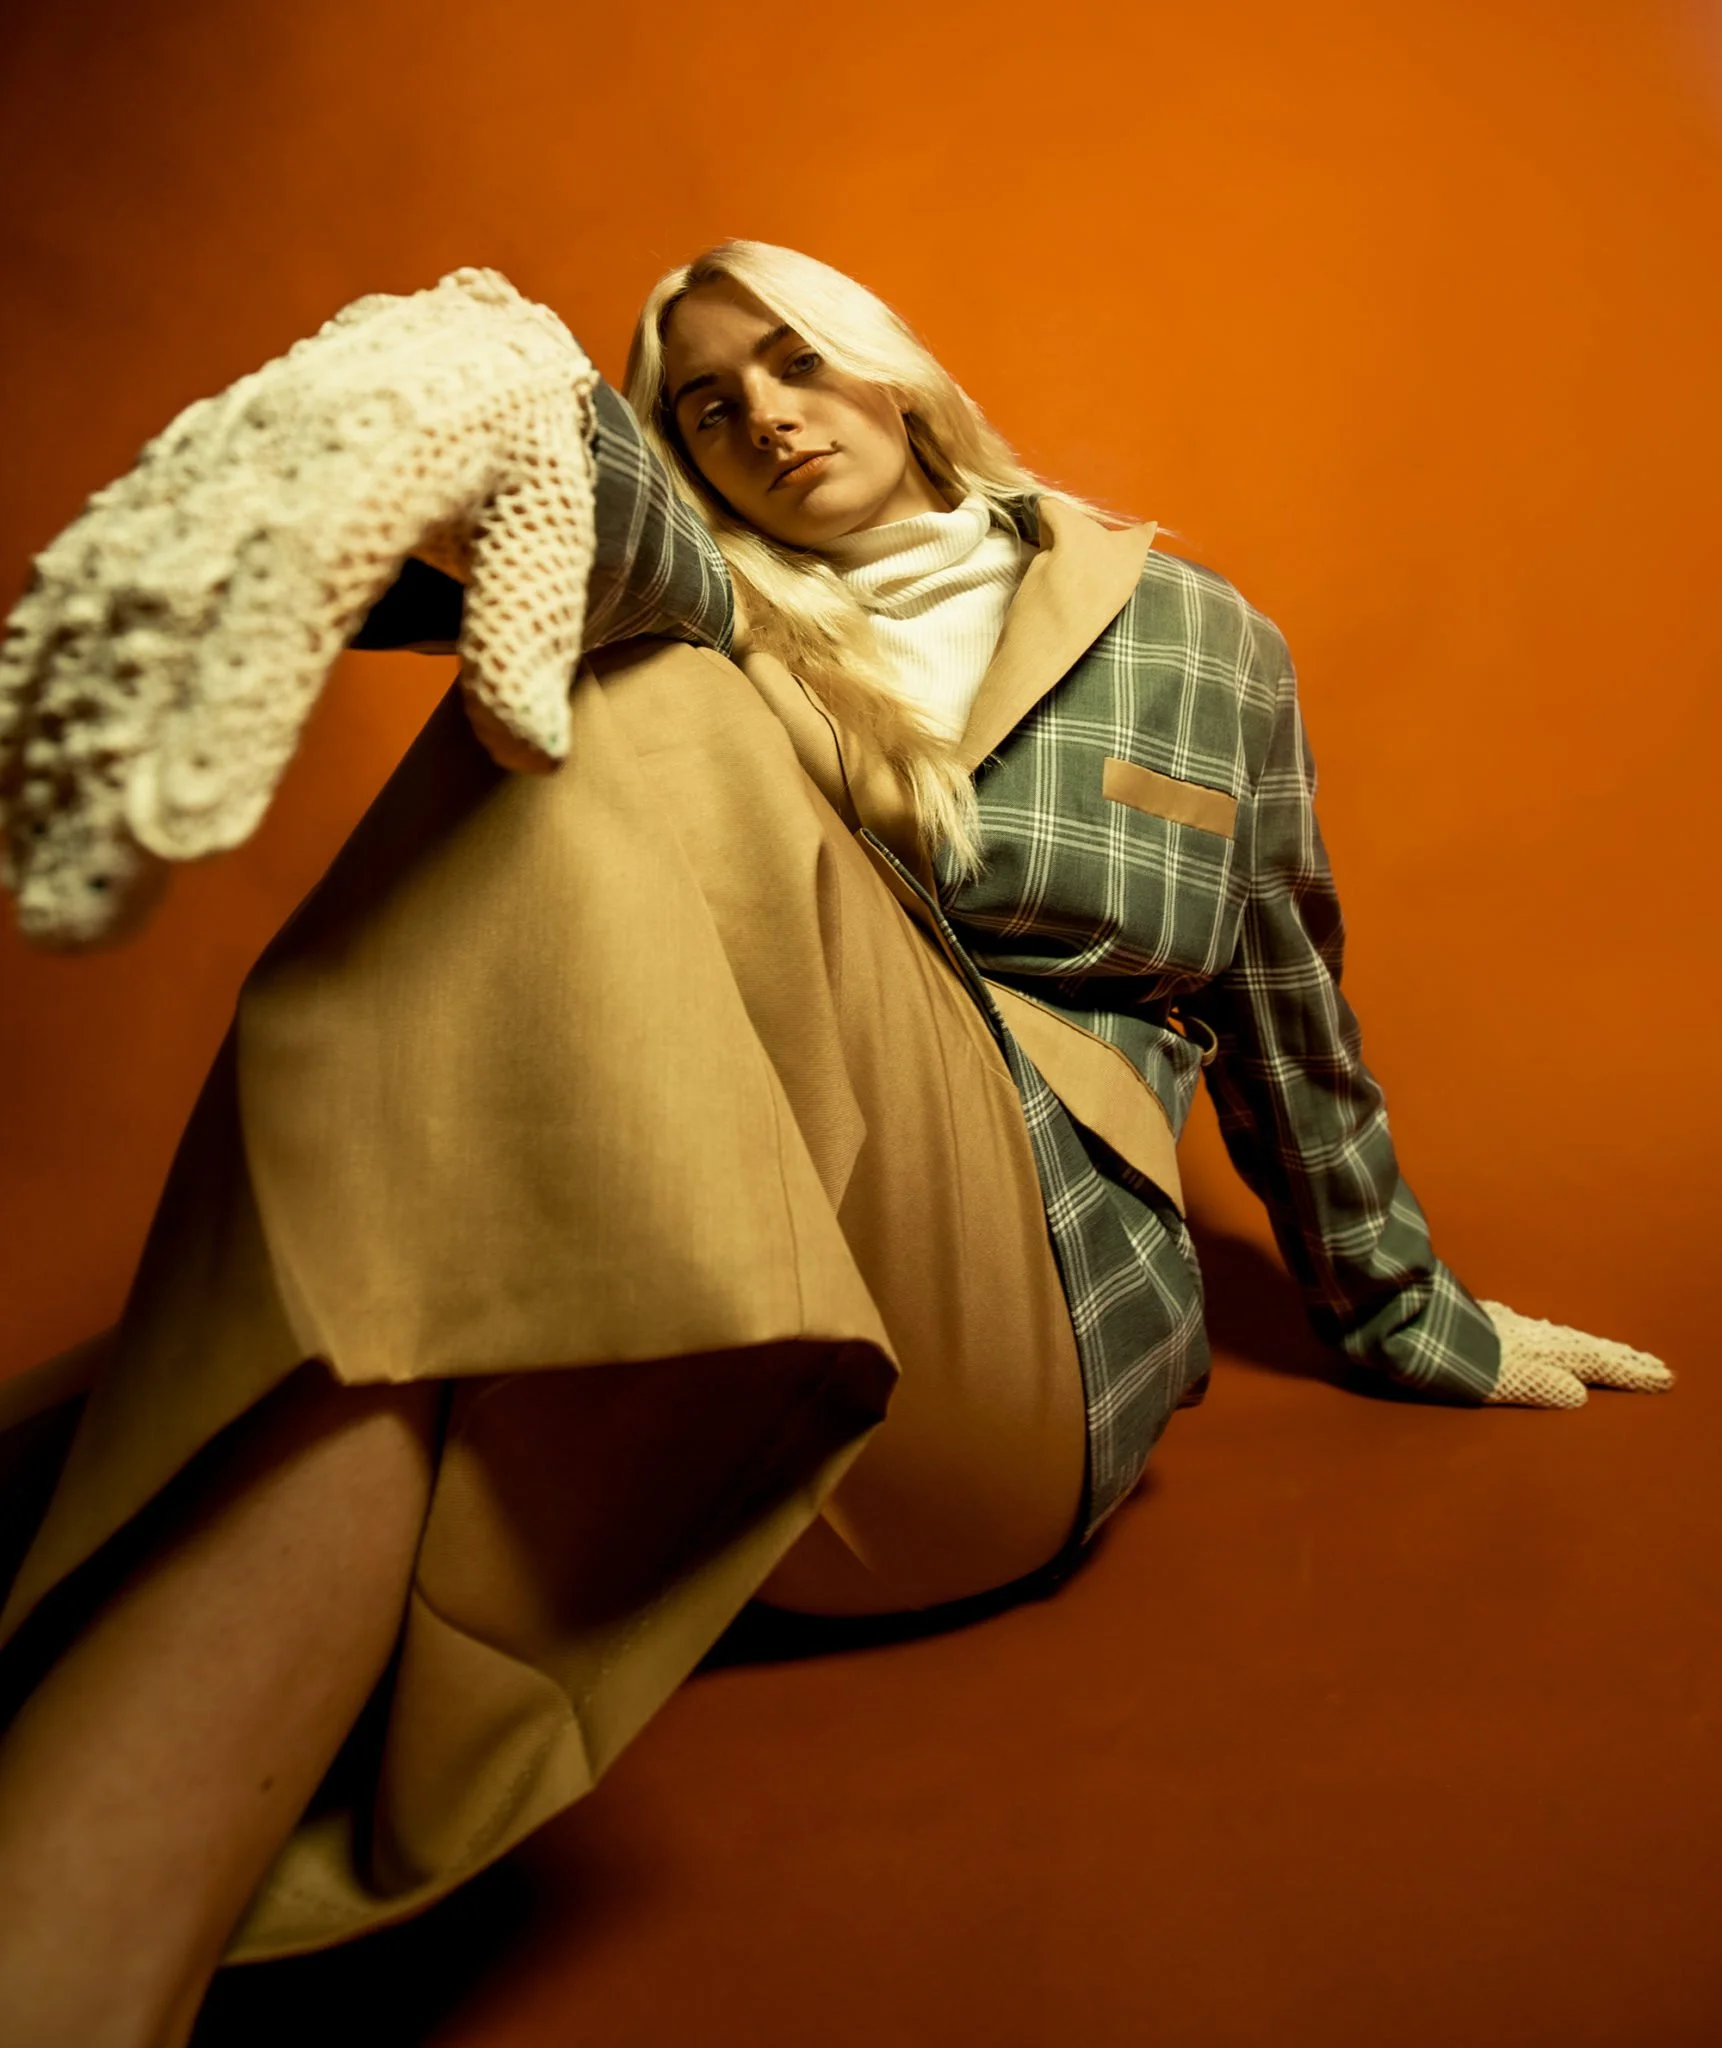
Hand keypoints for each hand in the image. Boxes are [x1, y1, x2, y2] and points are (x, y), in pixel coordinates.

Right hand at [0, 267, 600, 949]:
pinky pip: (80, 586)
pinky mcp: (161, 497)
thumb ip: (532, 618)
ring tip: (35, 887)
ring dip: (51, 751)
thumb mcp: (561, 512)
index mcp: (364, 463)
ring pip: (101, 617)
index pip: (284, 601)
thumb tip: (529, 752)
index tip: (190, 838)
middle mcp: (255, 463)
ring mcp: (193, 478)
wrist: (463, 346)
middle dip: (105, 779)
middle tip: (75, 923)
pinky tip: (12, 776)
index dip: (228, 717)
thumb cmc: (524, 448)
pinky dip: (34, 678)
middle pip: (163, 628)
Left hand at [1478, 1298, 1674, 1407]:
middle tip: (1653, 1366)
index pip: (1599, 1364)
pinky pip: (1546, 1333)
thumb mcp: (1507, 1381)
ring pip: (1568, 1338)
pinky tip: (1558, 1338)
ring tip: (1618, 1354)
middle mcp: (1538, 1336)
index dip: (1629, 1373)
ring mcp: (1518, 1327)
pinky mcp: (1496, 1323)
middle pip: (1590, 1348)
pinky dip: (1564, 1339)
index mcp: (1547, 1353)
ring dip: (1597, 1347)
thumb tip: (1577, 1392)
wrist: (1420, 1322)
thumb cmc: (1463, 1361)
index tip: (1660, 1378)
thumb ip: (1544, 1386)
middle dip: (1622, 1358)